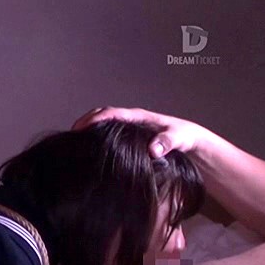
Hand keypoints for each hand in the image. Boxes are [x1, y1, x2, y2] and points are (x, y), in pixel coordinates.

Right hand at [71, 107, 209, 158]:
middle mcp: (131, 120)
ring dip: (89, 130)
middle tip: (71, 135)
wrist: (192, 141)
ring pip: (104, 124)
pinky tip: (92, 150)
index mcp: (139, 117)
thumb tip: (152, 150)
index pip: (111, 113)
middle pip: (102, 115)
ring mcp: (129, 129)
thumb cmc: (185, 138)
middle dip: (85, 122)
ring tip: (76, 143)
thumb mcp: (179, 139)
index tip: (81, 128)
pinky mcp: (129, 138)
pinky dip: (97, 138)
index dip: (94, 119)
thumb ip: (167, 142)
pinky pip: (109, 134)